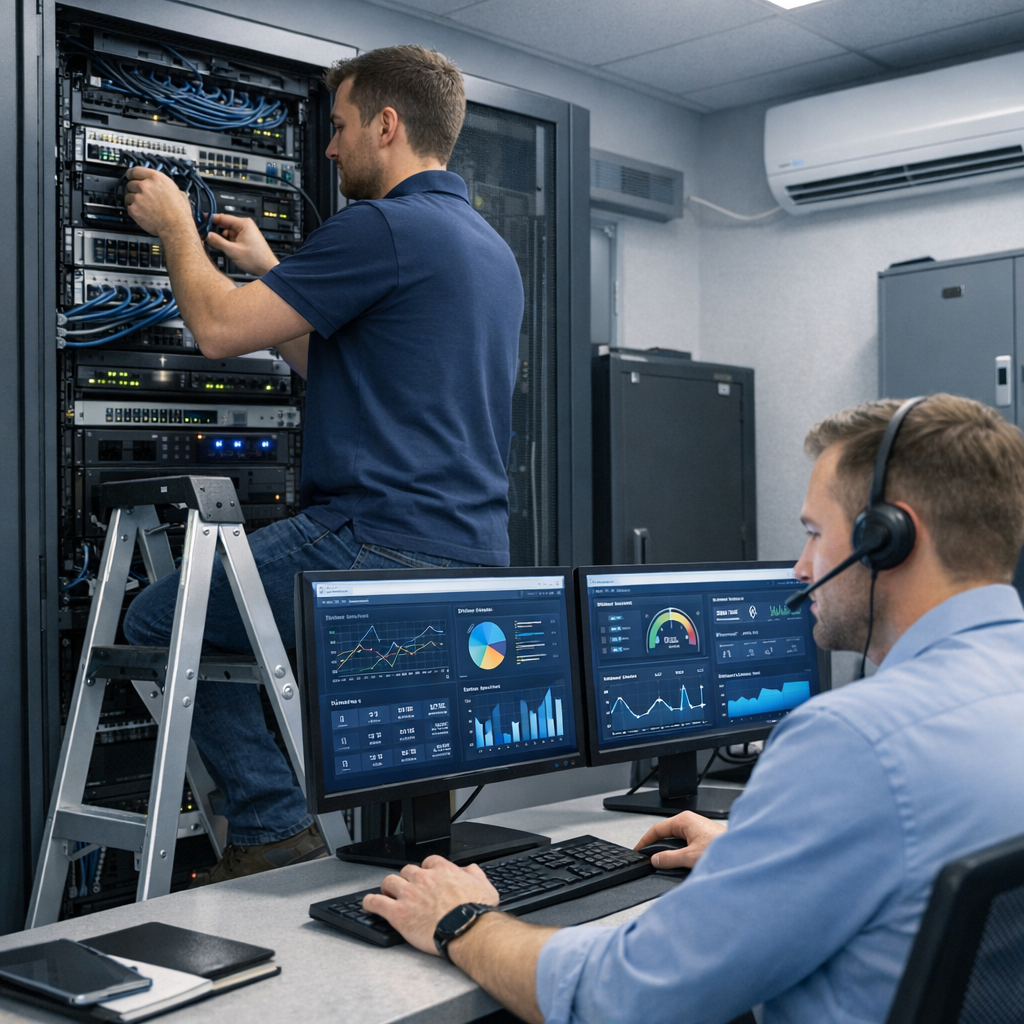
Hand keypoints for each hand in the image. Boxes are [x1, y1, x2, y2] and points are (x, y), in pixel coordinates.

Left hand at [123, 167, 194, 236]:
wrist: (176, 227)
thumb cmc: (179, 213)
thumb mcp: (178, 193)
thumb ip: (167, 187)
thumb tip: (166, 189)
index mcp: (156, 178)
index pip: (136, 170)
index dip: (132, 174)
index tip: (131, 176)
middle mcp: (145, 185)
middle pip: (130, 183)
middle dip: (134, 189)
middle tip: (140, 195)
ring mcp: (138, 197)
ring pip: (128, 195)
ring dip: (133, 200)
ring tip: (142, 207)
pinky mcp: (133, 209)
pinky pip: (128, 207)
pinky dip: (133, 210)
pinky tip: (142, 213)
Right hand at [205, 213, 279, 276]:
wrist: (268, 269)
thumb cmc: (257, 259)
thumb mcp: (233, 250)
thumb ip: (218, 242)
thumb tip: (207, 236)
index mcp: (243, 224)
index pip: (222, 217)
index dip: (210, 220)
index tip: (201, 221)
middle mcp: (245, 226)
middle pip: (224, 225)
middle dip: (216, 232)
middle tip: (206, 237)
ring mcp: (245, 233)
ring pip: (227, 233)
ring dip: (221, 239)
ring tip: (218, 247)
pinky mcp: (245, 240)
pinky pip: (232, 238)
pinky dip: (227, 243)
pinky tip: (225, 249)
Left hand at [362, 856, 499, 955]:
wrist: (467, 930)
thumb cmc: (476, 912)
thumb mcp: (484, 886)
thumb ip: (474, 873)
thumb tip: (469, 870)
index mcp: (442, 870)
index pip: (428, 862)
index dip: (425, 871)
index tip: (426, 878)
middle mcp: (423, 878)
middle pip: (406, 871)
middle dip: (406, 879)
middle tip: (408, 890)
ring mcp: (408, 894)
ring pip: (389, 882)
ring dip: (388, 888)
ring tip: (388, 895)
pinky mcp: (397, 913)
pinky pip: (376, 902)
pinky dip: (370, 903)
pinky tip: (368, 905)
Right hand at [635, 811, 726, 869]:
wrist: (743, 855)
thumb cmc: (722, 850)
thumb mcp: (690, 857)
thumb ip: (669, 859)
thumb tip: (656, 860)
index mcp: (684, 820)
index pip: (657, 829)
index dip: (646, 841)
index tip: (639, 850)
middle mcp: (691, 822)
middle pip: (666, 834)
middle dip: (658, 846)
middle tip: (649, 859)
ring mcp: (698, 830)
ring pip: (677, 840)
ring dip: (670, 851)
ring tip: (664, 862)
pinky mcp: (705, 838)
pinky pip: (685, 844)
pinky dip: (680, 853)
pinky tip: (680, 863)